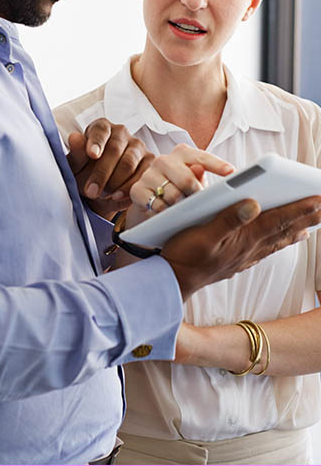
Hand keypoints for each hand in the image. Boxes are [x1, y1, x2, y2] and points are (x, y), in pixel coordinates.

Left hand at [67, 118, 153, 217]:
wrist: (100, 189)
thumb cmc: (85, 172)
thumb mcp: (76, 165)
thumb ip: (76, 153)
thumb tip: (74, 137)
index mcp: (101, 127)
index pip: (100, 130)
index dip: (96, 142)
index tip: (92, 155)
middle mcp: (121, 133)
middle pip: (114, 149)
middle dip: (101, 173)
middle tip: (90, 191)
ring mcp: (137, 146)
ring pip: (129, 163)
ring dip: (114, 182)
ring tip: (102, 195)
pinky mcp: (149, 161)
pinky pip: (142, 175)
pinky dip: (129, 188)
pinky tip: (116, 196)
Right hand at [127, 143, 233, 227]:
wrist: (151, 206)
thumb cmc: (181, 192)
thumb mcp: (196, 185)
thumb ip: (204, 178)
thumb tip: (214, 174)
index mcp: (182, 154)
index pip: (201, 157)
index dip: (216, 164)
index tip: (232, 172)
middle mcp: (164, 160)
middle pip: (187, 179)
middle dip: (197, 196)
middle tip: (202, 206)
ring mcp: (149, 174)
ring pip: (172, 195)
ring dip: (181, 208)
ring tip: (184, 212)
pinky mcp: (137, 190)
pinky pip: (157, 205)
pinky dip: (165, 213)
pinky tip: (167, 215)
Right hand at [162, 195, 320, 300]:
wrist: (173, 281)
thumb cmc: (184, 255)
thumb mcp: (201, 234)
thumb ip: (227, 219)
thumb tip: (253, 203)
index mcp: (242, 238)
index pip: (276, 220)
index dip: (298, 209)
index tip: (317, 198)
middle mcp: (248, 248)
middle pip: (282, 230)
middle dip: (305, 218)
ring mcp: (243, 256)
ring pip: (276, 241)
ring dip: (296, 231)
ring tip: (311, 225)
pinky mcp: (236, 262)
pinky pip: (266, 251)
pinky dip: (279, 244)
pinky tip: (282, 242)